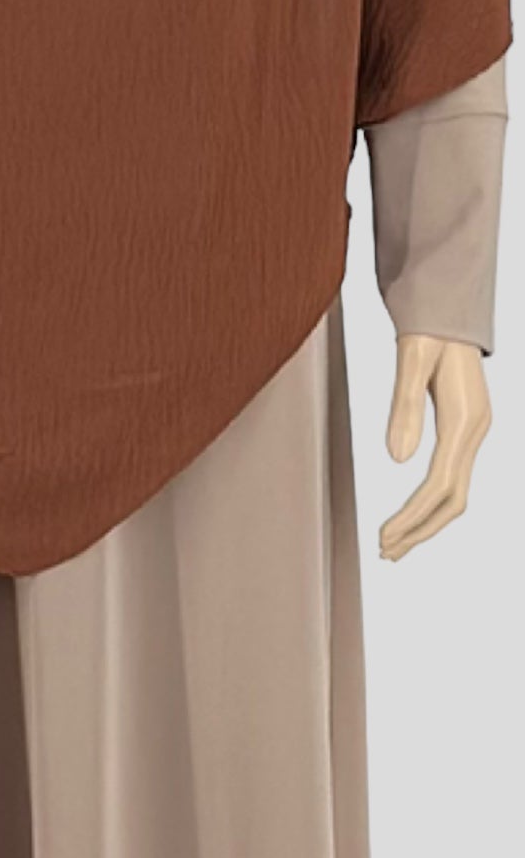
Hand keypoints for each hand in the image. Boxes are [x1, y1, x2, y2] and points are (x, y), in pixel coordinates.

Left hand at [378, 333, 491, 560]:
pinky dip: (431, 502)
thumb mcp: (411, 358)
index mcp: (465, 420)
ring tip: (392, 544)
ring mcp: (475, 432)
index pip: (440, 486)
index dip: (412, 516)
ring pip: (456, 493)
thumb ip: (405, 406)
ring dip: (425, 523)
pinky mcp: (466, 428)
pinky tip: (412, 513)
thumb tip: (395, 460)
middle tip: (383, 551)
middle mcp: (476, 432)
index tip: (383, 537)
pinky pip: (453, 477)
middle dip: (419, 530)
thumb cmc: (428, 328)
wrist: (448, 306)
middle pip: (453, 500)